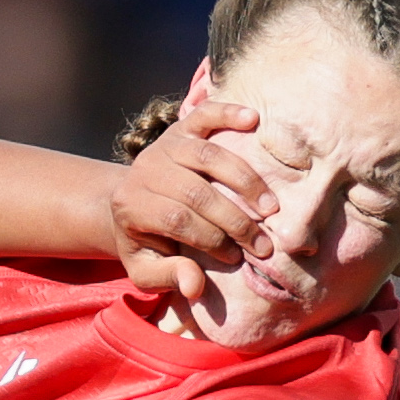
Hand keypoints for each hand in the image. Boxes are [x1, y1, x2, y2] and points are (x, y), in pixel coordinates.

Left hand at [111, 102, 275, 298]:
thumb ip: (168, 277)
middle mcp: (143, 170)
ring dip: (245, 182)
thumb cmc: (146, 241)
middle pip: (196, 192)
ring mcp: (163, 146)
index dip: (210, 239)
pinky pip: (205, 115)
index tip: (235, 257)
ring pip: (208, 157)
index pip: (177, 220)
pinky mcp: (180, 128)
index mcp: (130, 205)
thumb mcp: (146, 269)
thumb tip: (194, 287)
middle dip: (234, 221)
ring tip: (269, 209)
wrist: (132, 203)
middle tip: (262, 244)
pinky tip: (254, 120)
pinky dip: (229, 113)